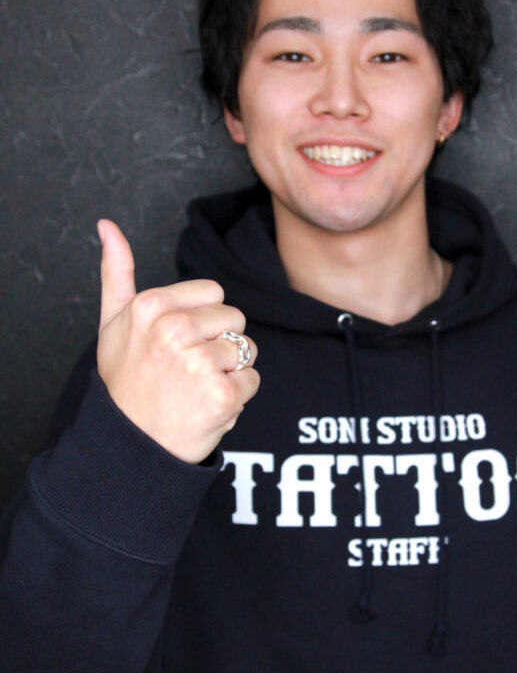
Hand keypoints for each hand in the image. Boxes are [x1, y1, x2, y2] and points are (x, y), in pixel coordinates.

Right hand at [96, 220, 258, 463]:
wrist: (129, 446)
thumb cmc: (124, 383)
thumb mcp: (112, 323)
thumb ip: (116, 272)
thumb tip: (107, 226)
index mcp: (151, 306)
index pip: (214, 293)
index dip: (201, 320)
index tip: (177, 343)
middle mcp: (174, 330)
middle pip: (234, 318)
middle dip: (218, 343)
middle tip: (185, 370)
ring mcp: (198, 362)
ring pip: (246, 349)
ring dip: (229, 371)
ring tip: (195, 388)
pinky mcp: (221, 394)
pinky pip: (253, 380)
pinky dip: (237, 397)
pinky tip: (206, 406)